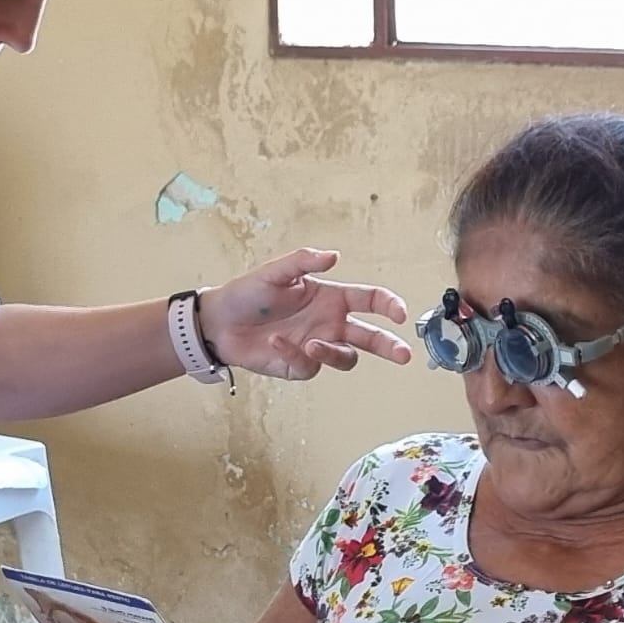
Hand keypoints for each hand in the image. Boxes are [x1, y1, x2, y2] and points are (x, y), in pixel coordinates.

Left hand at [197, 249, 410, 378]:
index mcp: (331, 297)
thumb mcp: (274, 272)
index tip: (399, 314)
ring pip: (346, 358)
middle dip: (390, 346)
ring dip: (334, 353)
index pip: (370, 300)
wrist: (219, 322)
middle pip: (370, 337)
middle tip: (404, 355)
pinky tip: (275, 342)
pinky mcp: (300, 366)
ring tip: (311, 345)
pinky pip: (310, 366)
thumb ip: (304, 262)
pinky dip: (295, 355)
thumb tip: (334, 256)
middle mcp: (330, 323)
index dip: (389, 305)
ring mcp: (317, 346)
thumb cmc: (248, 293)